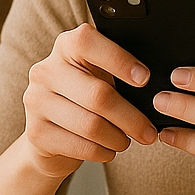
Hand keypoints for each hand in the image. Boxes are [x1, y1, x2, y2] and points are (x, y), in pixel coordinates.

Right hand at [21, 23, 157, 181]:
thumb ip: (119, 71)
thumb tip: (158, 87)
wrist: (49, 135)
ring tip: (128, 141)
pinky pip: (80, 146)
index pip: (88, 42)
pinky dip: (102, 152)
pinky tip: (109, 150)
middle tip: (150, 132)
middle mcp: (46, 71)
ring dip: (118, 138)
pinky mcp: (36, 133)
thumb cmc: (85, 99)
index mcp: (65, 47)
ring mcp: (36, 101)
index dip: (119, 60)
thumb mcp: (99, 76)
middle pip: (97, 94)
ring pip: (91, 125)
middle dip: (131, 117)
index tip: (145, 79)